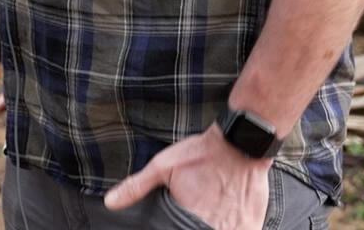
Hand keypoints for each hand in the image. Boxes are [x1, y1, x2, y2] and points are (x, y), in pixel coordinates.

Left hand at [102, 126, 269, 229]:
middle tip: (191, 220)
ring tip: (206, 221)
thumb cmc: (201, 154)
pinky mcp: (252, 224)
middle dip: (192, 229)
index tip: (175, 226)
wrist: (240, 143)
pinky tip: (225, 224)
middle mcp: (213, 226)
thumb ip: (137, 187)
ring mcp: (236, 227)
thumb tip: (110, 202)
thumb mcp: (162, 167)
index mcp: (189, 217)